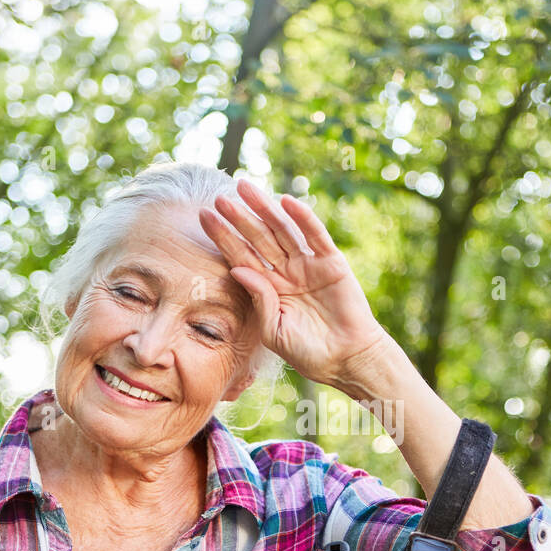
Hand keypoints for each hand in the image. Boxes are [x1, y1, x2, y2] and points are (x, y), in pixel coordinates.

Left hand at [198, 178, 391, 386]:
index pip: (242, 257)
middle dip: (239, 219)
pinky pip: (315, 237)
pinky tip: (287, 202)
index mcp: (269, 288)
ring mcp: (308, 266)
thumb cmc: (308, 353)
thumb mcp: (274, 330)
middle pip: (258, 239)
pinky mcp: (331, 264)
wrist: (345, 361)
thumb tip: (238, 269)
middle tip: (219, 199)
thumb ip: (259, 299)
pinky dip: (303, 218)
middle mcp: (286, 272)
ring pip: (283, 231)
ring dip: (265, 209)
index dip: (224, 237)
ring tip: (245, 189)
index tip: (204, 217)